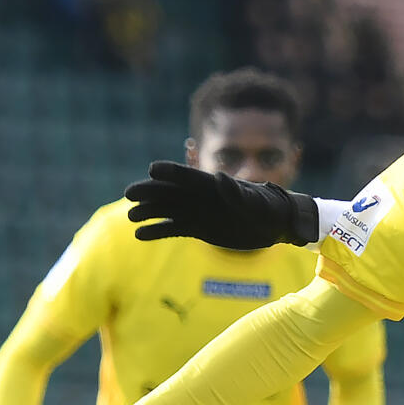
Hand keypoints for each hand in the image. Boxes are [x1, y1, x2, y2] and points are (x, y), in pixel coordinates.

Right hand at [123, 162, 319, 248]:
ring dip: (148, 212)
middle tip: (129, 194)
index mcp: (212, 184)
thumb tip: (221, 178)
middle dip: (150, 192)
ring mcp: (197, 212)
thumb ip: (237, 193)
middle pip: (170, 191)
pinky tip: (140, 235)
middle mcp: (200, 196)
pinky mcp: (197, 228)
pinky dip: (156, 231)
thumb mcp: (255, 202)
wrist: (273, 225)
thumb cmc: (267, 208)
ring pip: (166, 210)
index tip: (153, 170)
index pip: (188, 175)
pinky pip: (172, 228)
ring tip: (131, 217)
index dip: (171, 172)